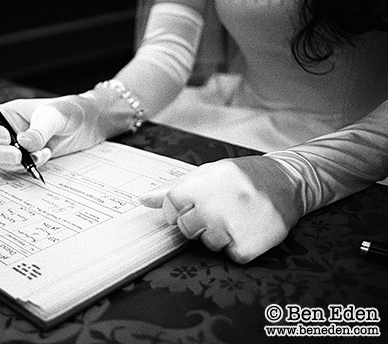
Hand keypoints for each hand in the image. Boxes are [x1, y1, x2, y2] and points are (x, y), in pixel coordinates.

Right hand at [0, 94, 110, 171]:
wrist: (88, 124)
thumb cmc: (69, 111)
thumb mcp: (55, 117)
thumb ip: (39, 130)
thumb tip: (22, 144)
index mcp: (7, 113)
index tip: (6, 137)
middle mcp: (7, 130)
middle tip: (18, 156)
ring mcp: (16, 147)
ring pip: (1, 160)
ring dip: (16, 163)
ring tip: (40, 154)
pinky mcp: (28, 159)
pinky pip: (19, 169)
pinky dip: (30, 167)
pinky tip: (46, 155)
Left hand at [139, 156, 302, 262]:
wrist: (287, 181)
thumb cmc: (240, 177)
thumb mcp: (207, 173)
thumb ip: (173, 188)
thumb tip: (142, 200)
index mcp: (202, 183)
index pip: (171, 206)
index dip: (181, 207)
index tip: (196, 202)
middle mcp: (215, 204)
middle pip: (186, 227)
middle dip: (199, 222)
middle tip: (220, 209)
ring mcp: (233, 226)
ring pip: (208, 243)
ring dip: (220, 235)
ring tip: (237, 216)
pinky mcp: (250, 246)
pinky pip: (231, 255)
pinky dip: (239, 246)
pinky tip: (249, 228)